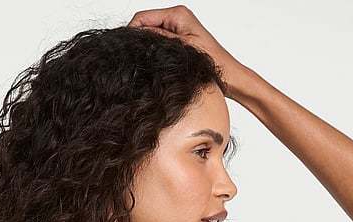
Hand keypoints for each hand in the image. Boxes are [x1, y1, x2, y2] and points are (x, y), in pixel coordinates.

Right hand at [128, 6, 247, 100]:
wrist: (229, 76)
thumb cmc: (213, 64)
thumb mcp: (181, 51)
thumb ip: (158, 40)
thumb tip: (137, 36)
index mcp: (178, 14)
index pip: (143, 17)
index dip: (131, 32)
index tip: (124, 48)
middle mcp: (177, 17)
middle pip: (145, 24)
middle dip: (138, 40)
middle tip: (132, 59)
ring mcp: (177, 28)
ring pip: (150, 35)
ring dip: (146, 47)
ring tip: (144, 63)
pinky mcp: (178, 39)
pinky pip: (158, 42)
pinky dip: (153, 51)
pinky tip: (153, 64)